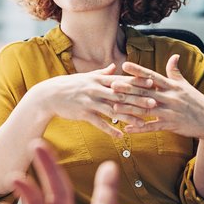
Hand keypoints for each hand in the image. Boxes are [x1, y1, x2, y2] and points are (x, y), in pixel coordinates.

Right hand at [31, 65, 145, 136]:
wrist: (49, 96)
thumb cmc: (69, 86)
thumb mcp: (86, 76)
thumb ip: (103, 73)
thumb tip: (115, 67)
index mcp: (98, 79)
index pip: (121, 80)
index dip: (137, 82)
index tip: (152, 84)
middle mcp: (96, 89)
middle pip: (121, 95)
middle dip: (138, 99)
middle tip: (154, 103)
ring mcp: (89, 101)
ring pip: (113, 110)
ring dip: (128, 117)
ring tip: (142, 123)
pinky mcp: (83, 113)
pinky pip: (99, 123)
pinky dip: (110, 130)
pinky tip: (121, 136)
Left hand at [111, 55, 203, 141]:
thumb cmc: (197, 101)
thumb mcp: (186, 85)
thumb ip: (175, 71)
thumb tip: (174, 55)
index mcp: (172, 86)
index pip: (152, 76)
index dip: (138, 71)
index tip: (124, 65)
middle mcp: (170, 97)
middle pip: (145, 91)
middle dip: (128, 88)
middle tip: (112, 85)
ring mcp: (170, 111)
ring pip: (146, 109)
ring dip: (129, 108)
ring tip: (114, 107)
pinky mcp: (171, 125)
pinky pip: (153, 127)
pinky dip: (140, 128)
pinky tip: (127, 128)